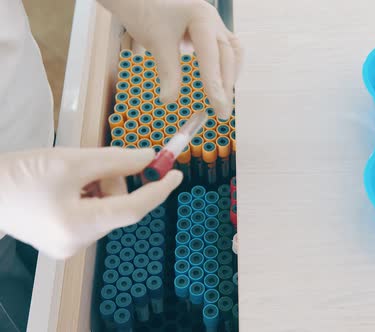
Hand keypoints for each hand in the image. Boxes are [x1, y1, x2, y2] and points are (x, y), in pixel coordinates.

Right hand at [0, 148, 181, 258]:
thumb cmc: (20, 174)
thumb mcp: (73, 161)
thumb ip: (117, 160)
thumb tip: (149, 158)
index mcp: (78, 226)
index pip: (133, 209)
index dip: (158, 190)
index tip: (176, 174)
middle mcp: (76, 243)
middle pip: (117, 206)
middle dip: (112, 180)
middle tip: (89, 163)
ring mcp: (69, 246)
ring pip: (105, 208)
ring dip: (98, 186)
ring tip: (68, 176)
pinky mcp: (62, 242)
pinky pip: (91, 214)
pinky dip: (88, 196)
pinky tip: (64, 188)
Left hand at [98, 0, 242, 119]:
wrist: (141, 0)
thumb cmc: (147, 14)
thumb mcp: (157, 44)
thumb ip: (168, 72)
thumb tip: (170, 101)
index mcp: (201, 18)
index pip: (212, 56)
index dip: (215, 83)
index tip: (218, 107)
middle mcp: (213, 20)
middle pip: (228, 56)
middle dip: (226, 85)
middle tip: (222, 113)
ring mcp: (215, 24)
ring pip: (233, 53)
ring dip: (230, 76)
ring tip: (223, 99)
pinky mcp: (212, 31)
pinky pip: (227, 51)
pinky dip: (225, 68)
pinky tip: (220, 82)